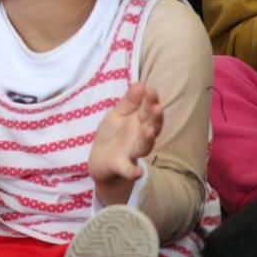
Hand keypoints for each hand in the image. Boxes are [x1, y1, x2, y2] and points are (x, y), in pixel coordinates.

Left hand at [89, 83, 162, 201]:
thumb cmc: (113, 135)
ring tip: (150, 130)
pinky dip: (133, 171)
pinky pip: (129, 170)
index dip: (151, 100)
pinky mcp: (121, 166)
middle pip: (151, 127)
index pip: (149, 110)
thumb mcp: (118, 115)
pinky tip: (138, 172)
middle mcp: (140, 137)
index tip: (151, 89)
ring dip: (148, 139)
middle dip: (155, 118)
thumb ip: (129, 102)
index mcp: (139, 123)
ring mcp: (132, 152)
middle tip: (156, 107)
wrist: (100, 162)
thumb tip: (140, 84)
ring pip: (144, 146)